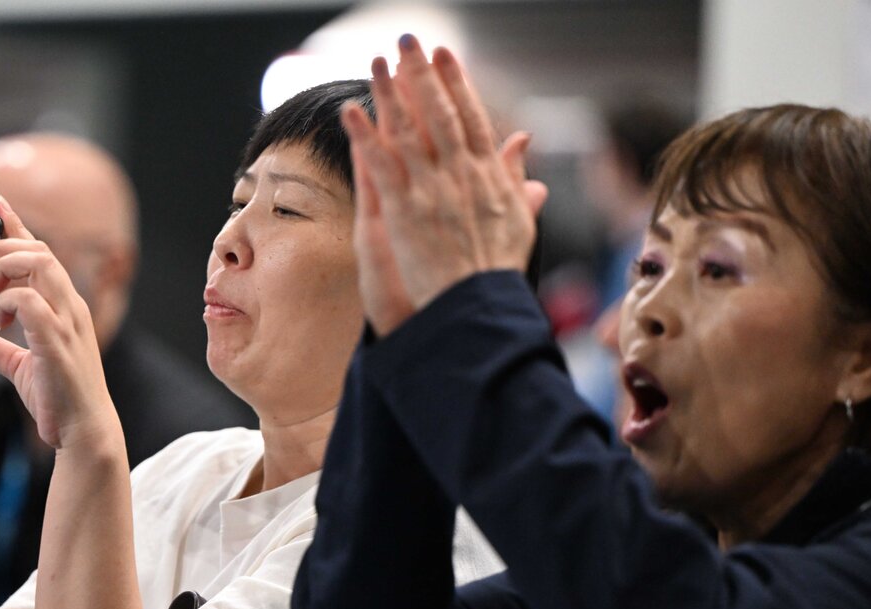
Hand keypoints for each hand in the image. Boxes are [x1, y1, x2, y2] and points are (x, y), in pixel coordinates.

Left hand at [0, 197, 118, 450]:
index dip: (18, 226)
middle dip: (1, 246)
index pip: (41, 253)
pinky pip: (29, 300)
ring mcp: (66, 320)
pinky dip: (7, 302)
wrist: (81, 431)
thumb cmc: (57, 399)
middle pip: (38, 249)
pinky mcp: (56, 339)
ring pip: (38, 264)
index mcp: (63, 306)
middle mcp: (69, 306)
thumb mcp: (16, 367)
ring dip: (3, 267)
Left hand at [342, 36, 548, 335]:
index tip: (444, 55)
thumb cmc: (495, 271)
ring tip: (376, 63)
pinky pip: (380, 166)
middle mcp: (459, 176)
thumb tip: (523, 140)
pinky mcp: (403, 211)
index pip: (470, 117)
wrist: (475, 305)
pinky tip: (348, 112)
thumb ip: (515, 176)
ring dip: (389, 95)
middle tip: (407, 42)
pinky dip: (363, 138)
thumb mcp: (518, 221)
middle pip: (438, 114)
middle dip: (421, 75)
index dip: (456, 83)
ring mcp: (430, 191)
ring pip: (407, 133)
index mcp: (487, 177)